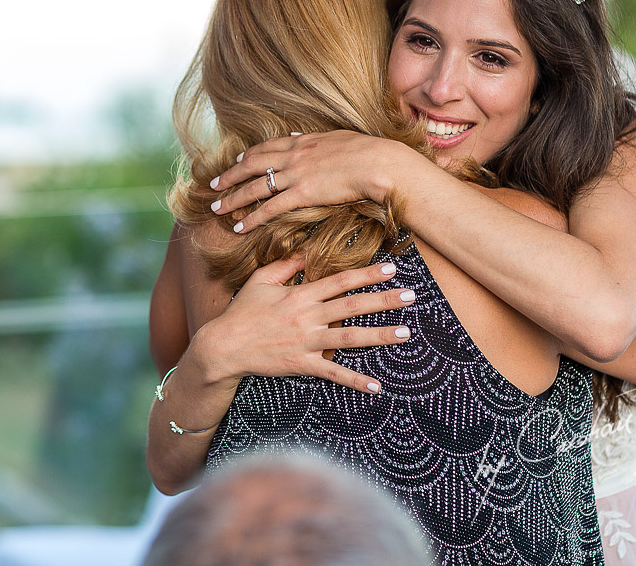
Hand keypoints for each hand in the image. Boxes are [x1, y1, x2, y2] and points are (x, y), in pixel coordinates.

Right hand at [193, 253, 415, 394]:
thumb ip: (285, 264)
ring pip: (349, 339)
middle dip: (383, 300)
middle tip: (411, 295)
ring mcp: (306, 342)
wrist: (224, 347)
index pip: (339, 281)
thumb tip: (307, 249)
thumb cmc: (242, 312)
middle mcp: (307, 317)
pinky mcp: (301, 365)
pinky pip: (332, 374)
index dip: (366, 274)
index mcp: (299, 295)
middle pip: (351, 306)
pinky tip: (377, 386)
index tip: (391, 267)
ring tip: (405, 333)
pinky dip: (354, 381)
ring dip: (379, 336)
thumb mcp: (260, 280)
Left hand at [208, 131, 403, 232]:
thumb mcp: (338, 137)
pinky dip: (252, 218)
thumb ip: (316, 139)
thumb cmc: (369, 151)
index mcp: (303, 141)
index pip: (267, 147)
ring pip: (255, 187)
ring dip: (233, 198)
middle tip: (213, 186)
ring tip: (216, 208)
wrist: (380, 162)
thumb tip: (299, 135)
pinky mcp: (303, 194)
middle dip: (230, 176)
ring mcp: (296, 174)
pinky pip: (270, 208)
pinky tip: (240, 226)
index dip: (249, 155)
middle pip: (252, 165)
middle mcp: (294, 155)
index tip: (236, 161)